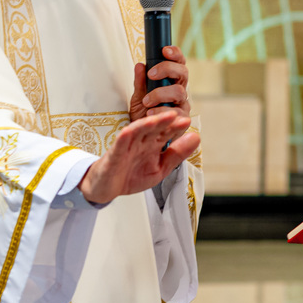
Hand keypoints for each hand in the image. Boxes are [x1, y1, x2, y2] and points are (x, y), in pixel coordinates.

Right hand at [78, 111, 198, 204]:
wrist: (106, 188)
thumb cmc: (131, 175)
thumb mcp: (160, 168)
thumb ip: (177, 154)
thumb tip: (196, 138)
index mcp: (152, 144)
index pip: (166, 132)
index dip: (176, 128)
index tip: (187, 122)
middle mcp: (141, 142)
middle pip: (153, 128)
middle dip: (164, 121)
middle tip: (176, 114)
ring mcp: (127, 146)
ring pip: (137, 131)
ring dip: (147, 124)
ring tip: (158, 119)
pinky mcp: (114, 154)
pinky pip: (119, 144)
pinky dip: (124, 138)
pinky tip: (129, 131)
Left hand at [129, 45, 190, 121]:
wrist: (143, 136)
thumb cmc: (142, 114)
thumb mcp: (137, 97)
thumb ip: (140, 82)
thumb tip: (140, 65)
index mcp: (171, 81)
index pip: (178, 63)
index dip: (175, 54)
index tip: (165, 50)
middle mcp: (180, 90)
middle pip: (183, 73)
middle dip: (167, 69)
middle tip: (152, 75)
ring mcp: (183, 105)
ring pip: (180, 91)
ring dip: (161, 93)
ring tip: (147, 101)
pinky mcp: (182, 120)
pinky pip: (177, 112)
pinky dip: (162, 111)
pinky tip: (151, 113)